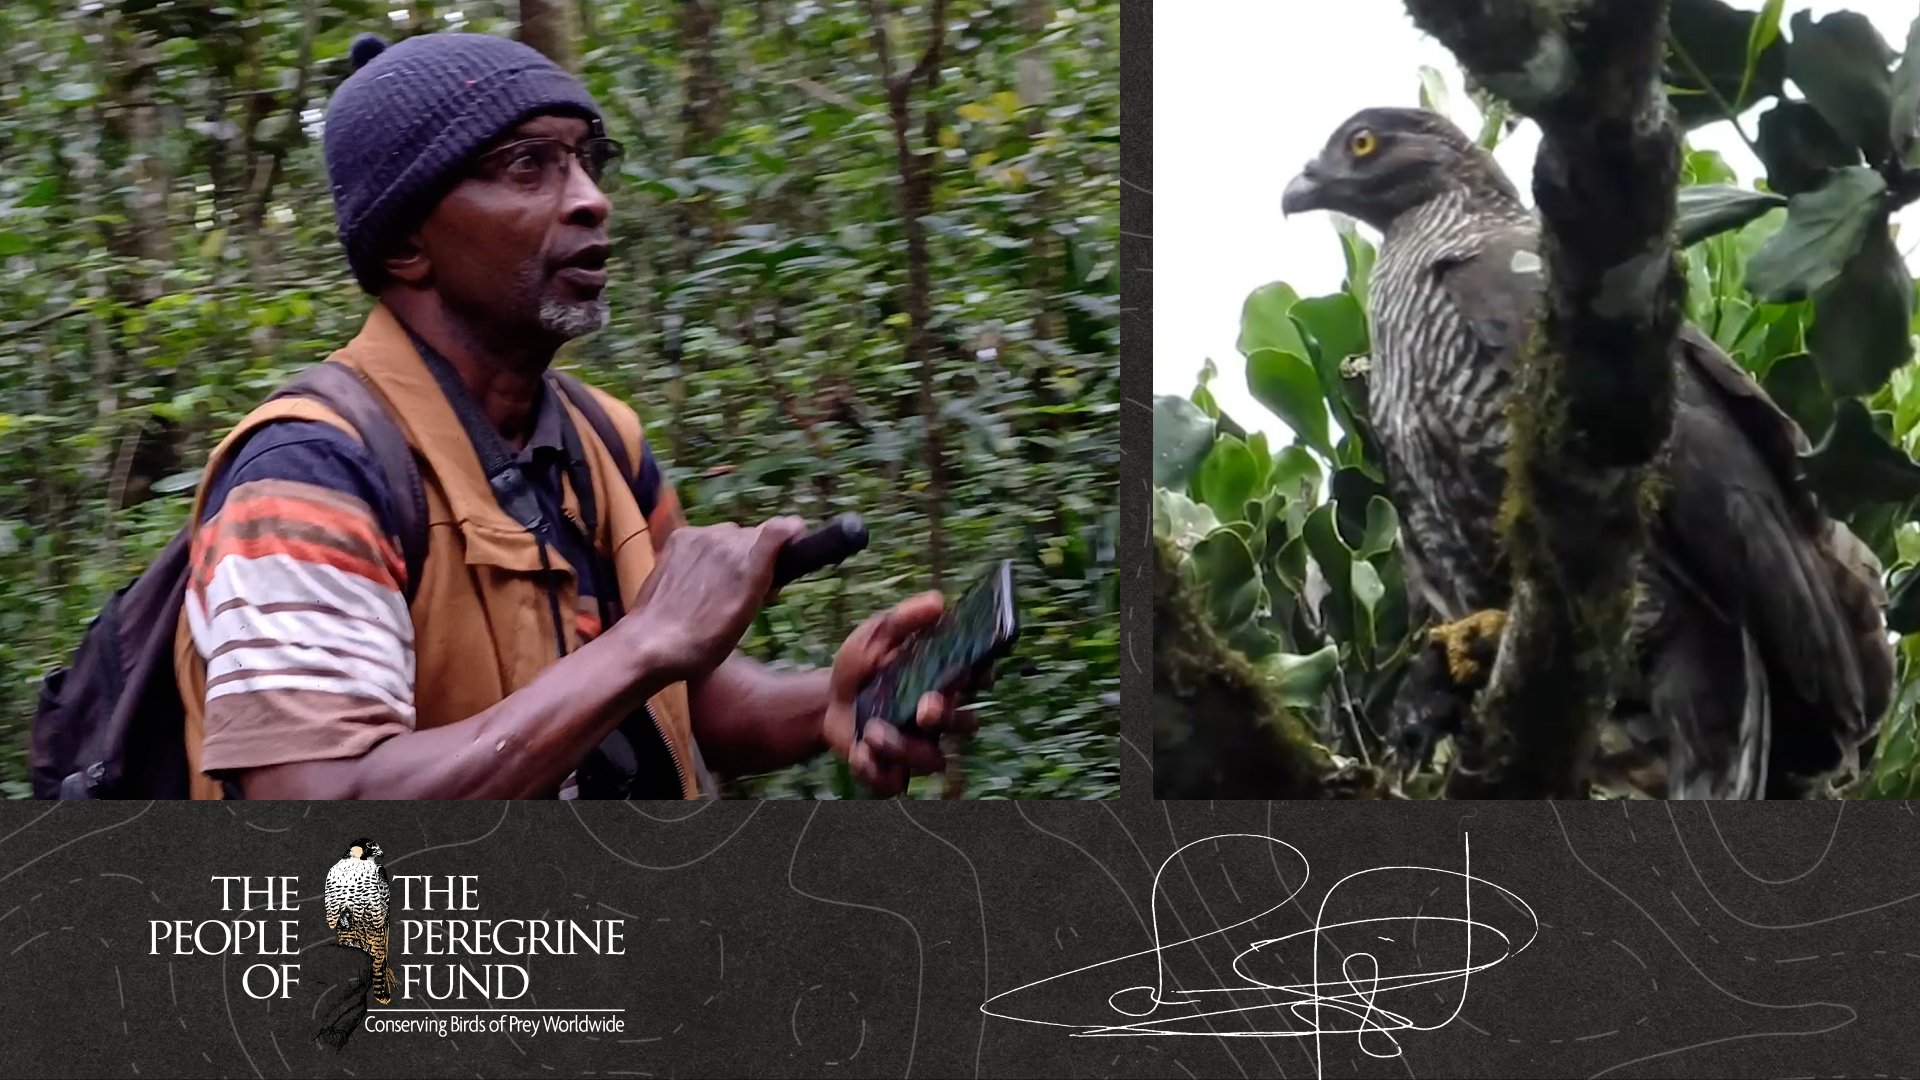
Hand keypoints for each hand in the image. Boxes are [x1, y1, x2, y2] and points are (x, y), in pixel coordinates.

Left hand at [624, 516, 807, 683]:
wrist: (651, 641)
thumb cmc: (706, 641)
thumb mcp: (746, 614)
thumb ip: (766, 577)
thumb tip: (781, 550)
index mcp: (749, 560)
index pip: (784, 527)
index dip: (792, 537)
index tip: (791, 556)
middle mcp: (727, 538)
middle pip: (755, 536)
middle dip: (757, 555)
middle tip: (747, 588)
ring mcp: (700, 535)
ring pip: (731, 536)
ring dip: (732, 553)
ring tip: (718, 586)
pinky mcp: (679, 537)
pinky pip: (706, 537)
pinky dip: (708, 551)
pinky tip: (697, 578)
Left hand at [823, 591, 983, 796]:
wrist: (827, 701)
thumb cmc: (862, 666)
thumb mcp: (875, 634)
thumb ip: (904, 619)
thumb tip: (938, 602)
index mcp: (943, 680)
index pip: (980, 678)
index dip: (983, 677)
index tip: (971, 674)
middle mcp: (940, 716)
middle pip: (966, 725)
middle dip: (948, 719)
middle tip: (924, 711)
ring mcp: (920, 747)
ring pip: (933, 760)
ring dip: (904, 748)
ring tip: (871, 731)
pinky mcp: (895, 770)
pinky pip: (897, 783)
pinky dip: (878, 772)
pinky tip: (858, 754)